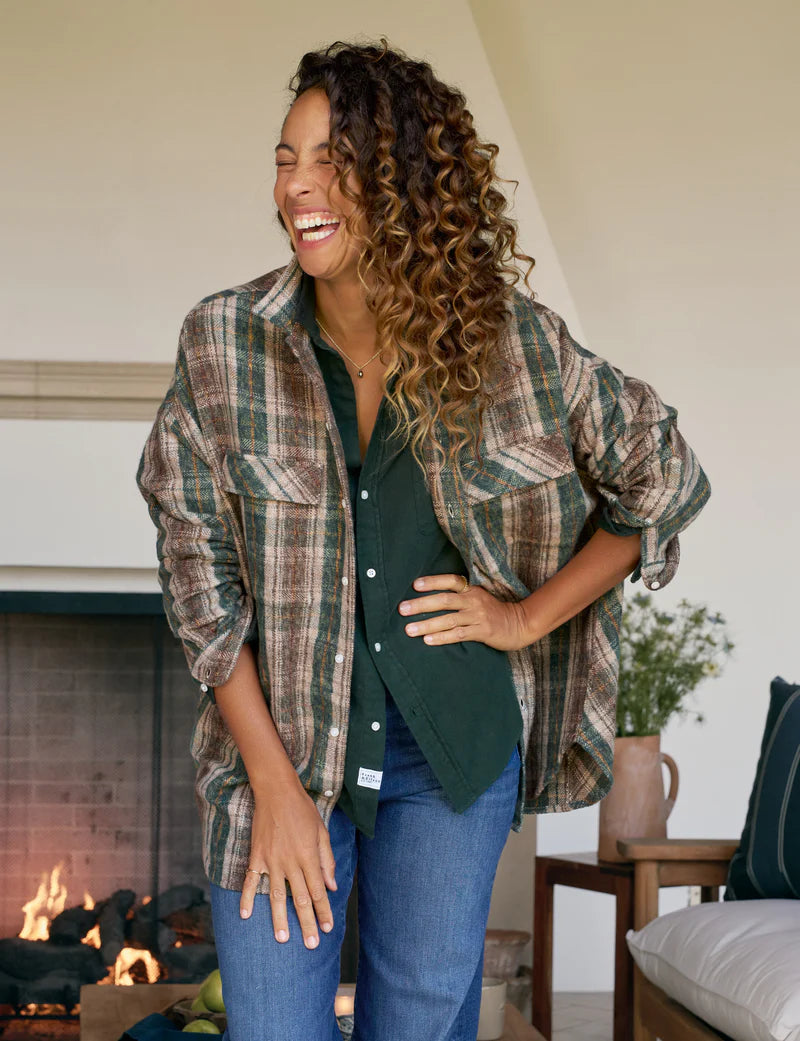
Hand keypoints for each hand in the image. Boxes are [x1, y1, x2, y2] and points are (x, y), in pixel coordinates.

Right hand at [240, 781, 336, 948]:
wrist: (277, 792)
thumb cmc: (303, 810)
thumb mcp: (321, 832)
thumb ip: (326, 860)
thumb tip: (332, 886)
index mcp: (309, 857)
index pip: (318, 892)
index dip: (323, 911)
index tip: (327, 929)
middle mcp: (291, 863)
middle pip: (300, 899)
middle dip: (307, 923)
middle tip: (311, 944)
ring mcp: (271, 861)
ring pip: (276, 896)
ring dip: (279, 919)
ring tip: (282, 939)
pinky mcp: (257, 857)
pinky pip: (250, 882)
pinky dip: (247, 898)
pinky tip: (245, 915)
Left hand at [398, 573, 530, 650]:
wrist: (519, 624)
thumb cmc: (493, 612)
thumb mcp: (478, 598)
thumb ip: (459, 596)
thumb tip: (430, 599)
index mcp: (472, 589)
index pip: (450, 581)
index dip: (433, 582)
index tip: (414, 585)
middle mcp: (474, 600)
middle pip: (444, 600)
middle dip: (421, 605)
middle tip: (402, 609)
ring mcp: (478, 616)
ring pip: (448, 619)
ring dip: (427, 624)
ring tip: (409, 629)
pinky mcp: (482, 632)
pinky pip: (458, 635)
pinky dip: (442, 637)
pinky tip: (428, 641)